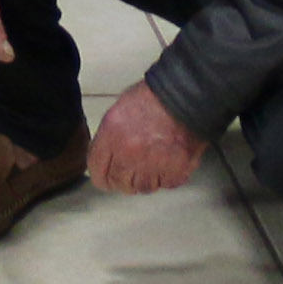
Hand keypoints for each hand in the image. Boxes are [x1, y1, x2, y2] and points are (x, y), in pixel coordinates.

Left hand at [88, 82, 208, 193]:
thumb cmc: (153, 98)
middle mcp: (130, 153)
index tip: (106, 176)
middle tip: (129, 173)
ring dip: (144, 180)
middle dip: (122, 180)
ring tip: (150, 166)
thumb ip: (109, 138)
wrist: (185, 95)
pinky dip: (166, 177)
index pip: (97, 171)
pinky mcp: (176, 170)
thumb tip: (105, 157)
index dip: (101, 175)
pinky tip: (166, 164)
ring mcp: (153, 164)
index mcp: (112, 135)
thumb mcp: (119, 110)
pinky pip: (165, 184)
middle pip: (118, 183)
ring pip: (142, 188)